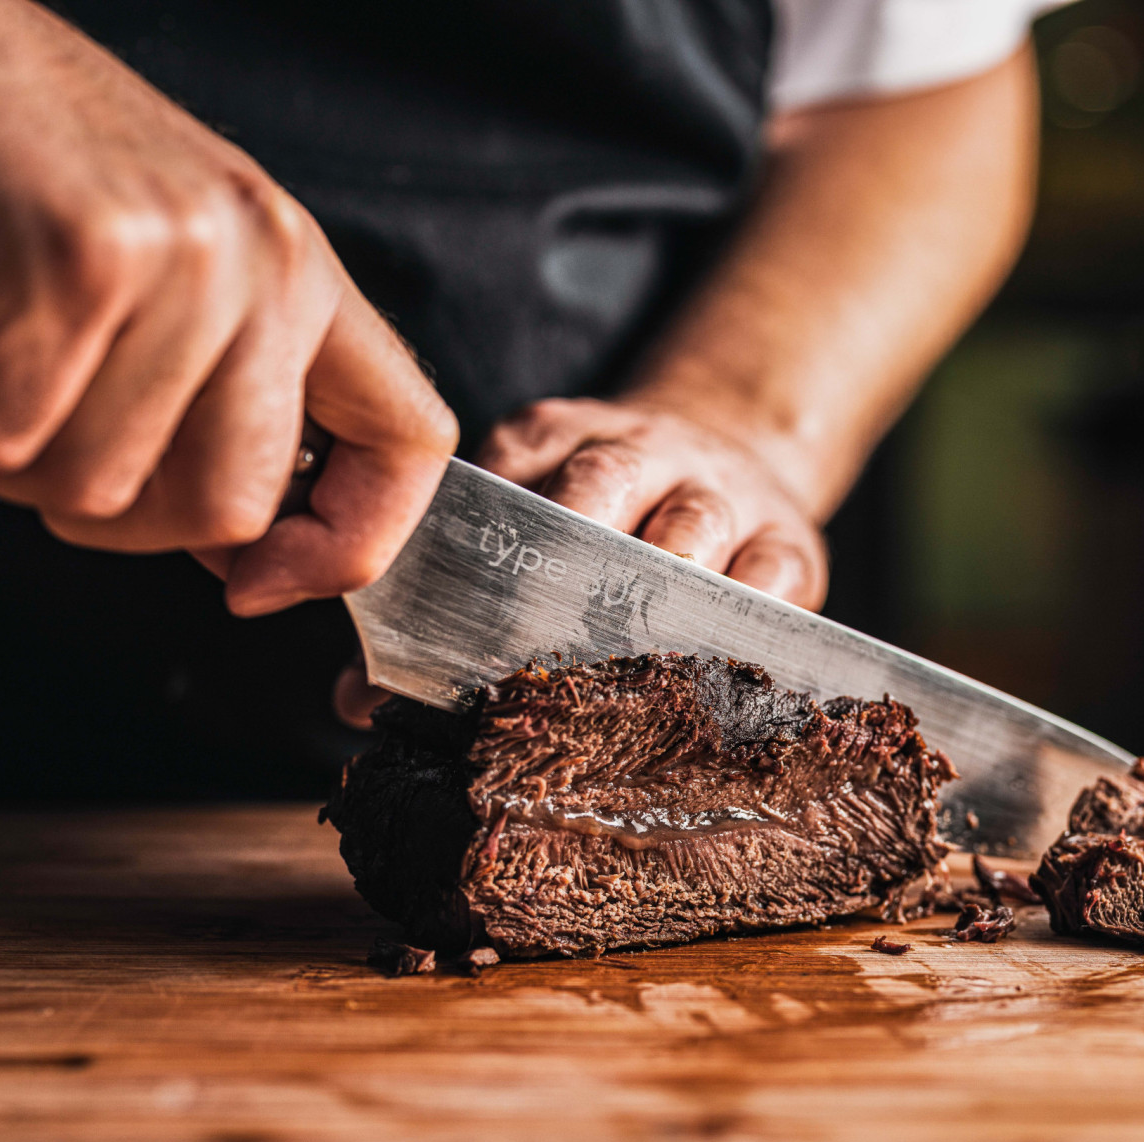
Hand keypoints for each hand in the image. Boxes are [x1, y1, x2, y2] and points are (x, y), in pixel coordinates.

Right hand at [0, 0, 457, 614]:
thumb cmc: (32, 168)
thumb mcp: (177, 273)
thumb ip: (223, 398)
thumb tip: (247, 554)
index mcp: (302, 274)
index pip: (408, 439)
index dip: (356, 542)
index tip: (261, 586)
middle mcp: (265, 265)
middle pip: (227, 506)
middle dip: (110, 514)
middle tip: (37, 431)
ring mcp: (184, 261)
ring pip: (94, 488)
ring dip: (4, 459)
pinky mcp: (80, 263)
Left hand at [331, 391, 827, 727]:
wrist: (735, 457)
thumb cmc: (606, 521)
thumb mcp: (533, 524)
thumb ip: (443, 605)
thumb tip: (354, 703)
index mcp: (558, 437)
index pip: (513, 469)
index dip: (484, 538)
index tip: (453, 612)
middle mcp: (642, 448)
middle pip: (603, 486)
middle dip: (565, 562)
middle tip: (532, 636)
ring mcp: (722, 490)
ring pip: (691, 526)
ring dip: (657, 590)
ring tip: (626, 655)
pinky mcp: (789, 539)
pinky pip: (772, 578)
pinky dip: (745, 620)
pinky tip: (716, 665)